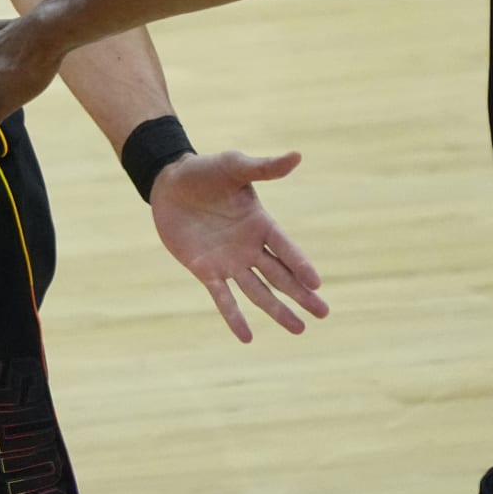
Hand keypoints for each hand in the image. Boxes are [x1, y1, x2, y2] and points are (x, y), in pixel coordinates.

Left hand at [148, 150, 328, 341]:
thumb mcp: (234, 166)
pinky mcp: (205, 271)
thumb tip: (297, 156)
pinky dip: (234, 317)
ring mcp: (228, 262)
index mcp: (260, 223)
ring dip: (277, 310)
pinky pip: (222, 298)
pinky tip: (247, 338)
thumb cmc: (205, 171)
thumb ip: (264, 167)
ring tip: (299, 329)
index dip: (300, 265)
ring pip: (258, 292)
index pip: (285, 248)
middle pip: (280, 275)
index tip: (317, 283)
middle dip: (301, 295)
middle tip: (323, 313)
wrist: (169, 183)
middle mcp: (249, 247)